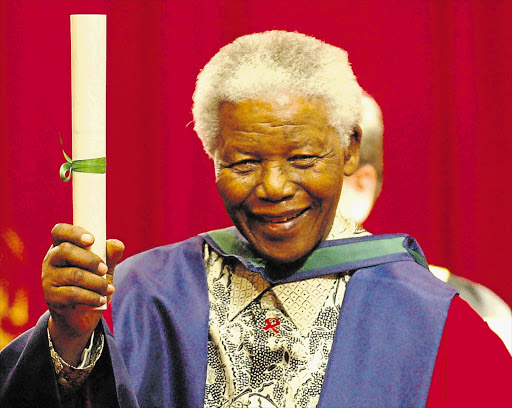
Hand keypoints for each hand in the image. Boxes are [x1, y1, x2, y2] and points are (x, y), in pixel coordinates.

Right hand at [43, 223, 123, 364]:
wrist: (81, 316)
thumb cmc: (93, 284)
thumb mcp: (104, 268)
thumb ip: (110, 255)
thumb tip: (117, 244)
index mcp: (62, 246)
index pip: (60, 231)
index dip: (74, 233)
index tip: (92, 240)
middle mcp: (51, 260)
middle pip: (65, 250)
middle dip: (90, 259)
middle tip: (105, 269)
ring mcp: (48, 278)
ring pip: (73, 274)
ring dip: (96, 282)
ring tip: (110, 289)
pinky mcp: (51, 297)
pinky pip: (72, 294)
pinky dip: (91, 297)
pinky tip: (102, 300)